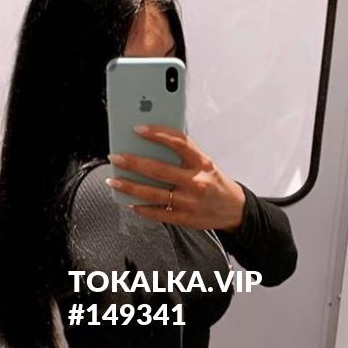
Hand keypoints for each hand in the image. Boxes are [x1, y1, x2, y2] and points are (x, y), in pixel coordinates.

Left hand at [105, 124, 245, 232]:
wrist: (235, 210)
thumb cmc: (216, 183)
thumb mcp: (206, 164)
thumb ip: (184, 155)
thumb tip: (151, 146)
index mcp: (203, 163)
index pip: (178, 142)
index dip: (157, 133)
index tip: (138, 129)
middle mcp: (196, 182)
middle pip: (157, 170)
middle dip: (132, 162)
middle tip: (115, 157)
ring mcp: (189, 202)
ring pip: (151, 193)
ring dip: (128, 186)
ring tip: (113, 180)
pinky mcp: (184, 219)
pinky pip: (156, 213)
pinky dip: (141, 207)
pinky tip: (129, 201)